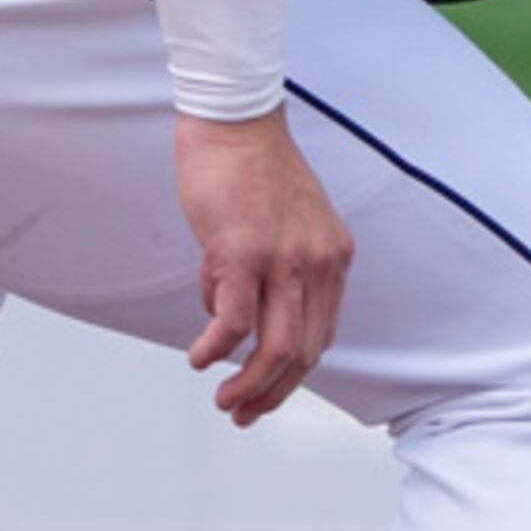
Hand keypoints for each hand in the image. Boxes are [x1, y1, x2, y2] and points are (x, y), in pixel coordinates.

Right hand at [174, 109, 352, 426]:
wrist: (235, 117)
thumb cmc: (250, 166)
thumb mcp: (285, 222)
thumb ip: (273, 267)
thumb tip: (227, 310)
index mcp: (333, 258)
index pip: (321, 334)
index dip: (294, 373)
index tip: (268, 391)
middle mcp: (318, 263)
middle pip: (304, 352)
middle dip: (274, 393)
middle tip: (242, 412)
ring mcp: (283, 260)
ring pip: (277, 348)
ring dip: (250, 385)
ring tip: (225, 402)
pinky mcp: (242, 254)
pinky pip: (234, 321)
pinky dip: (216, 348)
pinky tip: (198, 358)